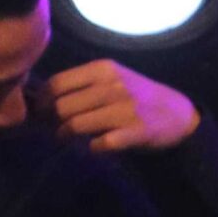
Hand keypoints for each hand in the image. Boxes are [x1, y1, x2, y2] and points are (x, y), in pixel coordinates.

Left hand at [44, 60, 202, 154]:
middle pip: (62, 106)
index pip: (56, 83)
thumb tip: (39, 96)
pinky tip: (95, 146)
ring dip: (66, 134)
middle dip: (51, 120)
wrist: (177, 113)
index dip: (42, 101)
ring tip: (66, 136)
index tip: (40, 111)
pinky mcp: (137, 131)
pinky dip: (93, 148)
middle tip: (53, 127)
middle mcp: (113, 86)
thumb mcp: (110, 78)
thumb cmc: (134, 94)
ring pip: (76, 124)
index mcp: (102, 69)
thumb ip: (80, 83)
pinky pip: (101, 144)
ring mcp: (125, 108)